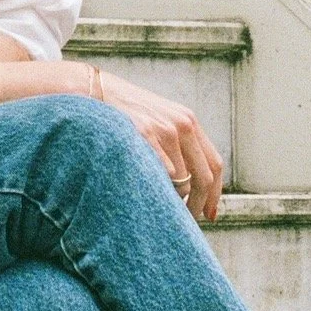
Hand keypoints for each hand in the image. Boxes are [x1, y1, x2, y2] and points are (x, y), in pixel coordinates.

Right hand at [92, 71, 223, 223]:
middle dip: (197, 205)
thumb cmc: (125, 113)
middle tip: (187, 220)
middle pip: (203, 178)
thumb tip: (190, 184)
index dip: (215, 194)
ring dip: (173, 200)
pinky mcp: (144, 134)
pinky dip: (158, 189)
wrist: (96, 90)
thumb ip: (178, 144)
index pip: (214, 164)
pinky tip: (147, 192)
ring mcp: (163, 130)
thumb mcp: (159, 121)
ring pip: (182, 182)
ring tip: (160, 205)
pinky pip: (162, 174)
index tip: (210, 215)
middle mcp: (182, 125)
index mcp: (189, 122)